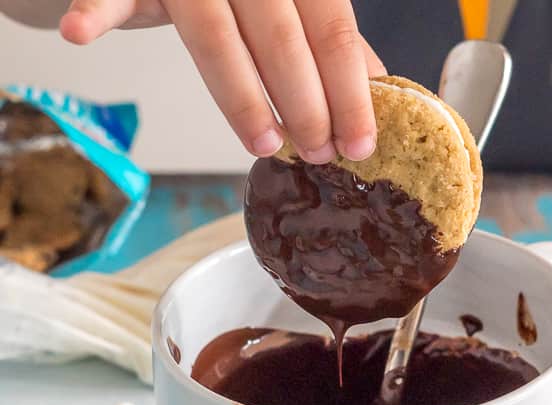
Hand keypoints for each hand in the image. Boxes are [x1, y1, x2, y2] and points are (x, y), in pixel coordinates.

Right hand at [60, 0, 385, 160]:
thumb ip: (324, 35)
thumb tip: (379, 90)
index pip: (332, 27)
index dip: (348, 91)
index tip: (360, 145)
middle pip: (281, 37)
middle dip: (304, 106)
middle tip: (316, 154)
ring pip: (215, 35)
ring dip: (241, 97)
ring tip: (263, 144)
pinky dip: (96, 9)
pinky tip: (83, 33)